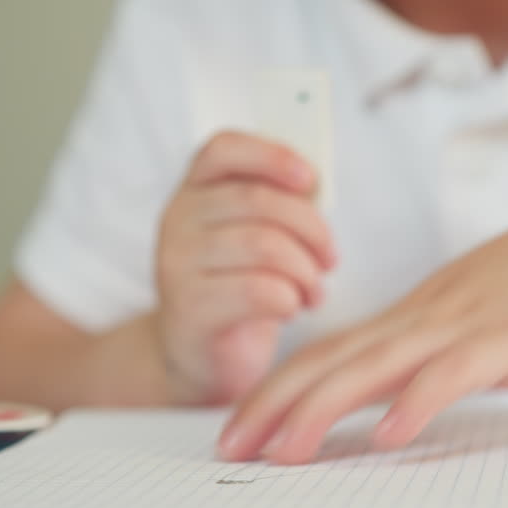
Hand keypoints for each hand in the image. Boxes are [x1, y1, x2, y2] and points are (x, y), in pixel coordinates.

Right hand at [158, 131, 336, 404]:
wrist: (202, 358)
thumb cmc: (240, 289)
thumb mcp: (254, 239)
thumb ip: (275, 208)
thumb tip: (316, 186)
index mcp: (195, 191)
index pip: (222, 149)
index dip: (271, 155)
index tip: (311, 179)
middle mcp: (178, 221)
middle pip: (258, 200)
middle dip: (311, 229)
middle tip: (330, 259)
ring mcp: (178, 264)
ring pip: (264, 246)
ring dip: (306, 271)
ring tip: (313, 291)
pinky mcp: (189, 309)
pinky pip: (258, 291)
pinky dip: (290, 300)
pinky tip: (291, 309)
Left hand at [217, 197, 507, 463]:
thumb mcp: (467, 321)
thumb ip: (428, 357)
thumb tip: (396, 399)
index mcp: (408, 316)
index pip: (324, 353)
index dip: (274, 389)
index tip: (239, 426)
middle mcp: (418, 319)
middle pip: (328, 360)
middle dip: (271, 404)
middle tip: (229, 447)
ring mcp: (457, 327)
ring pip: (373, 367)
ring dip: (321, 409)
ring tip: (283, 450)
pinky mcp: (501, 340)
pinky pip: (450, 374)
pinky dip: (417, 403)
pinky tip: (390, 435)